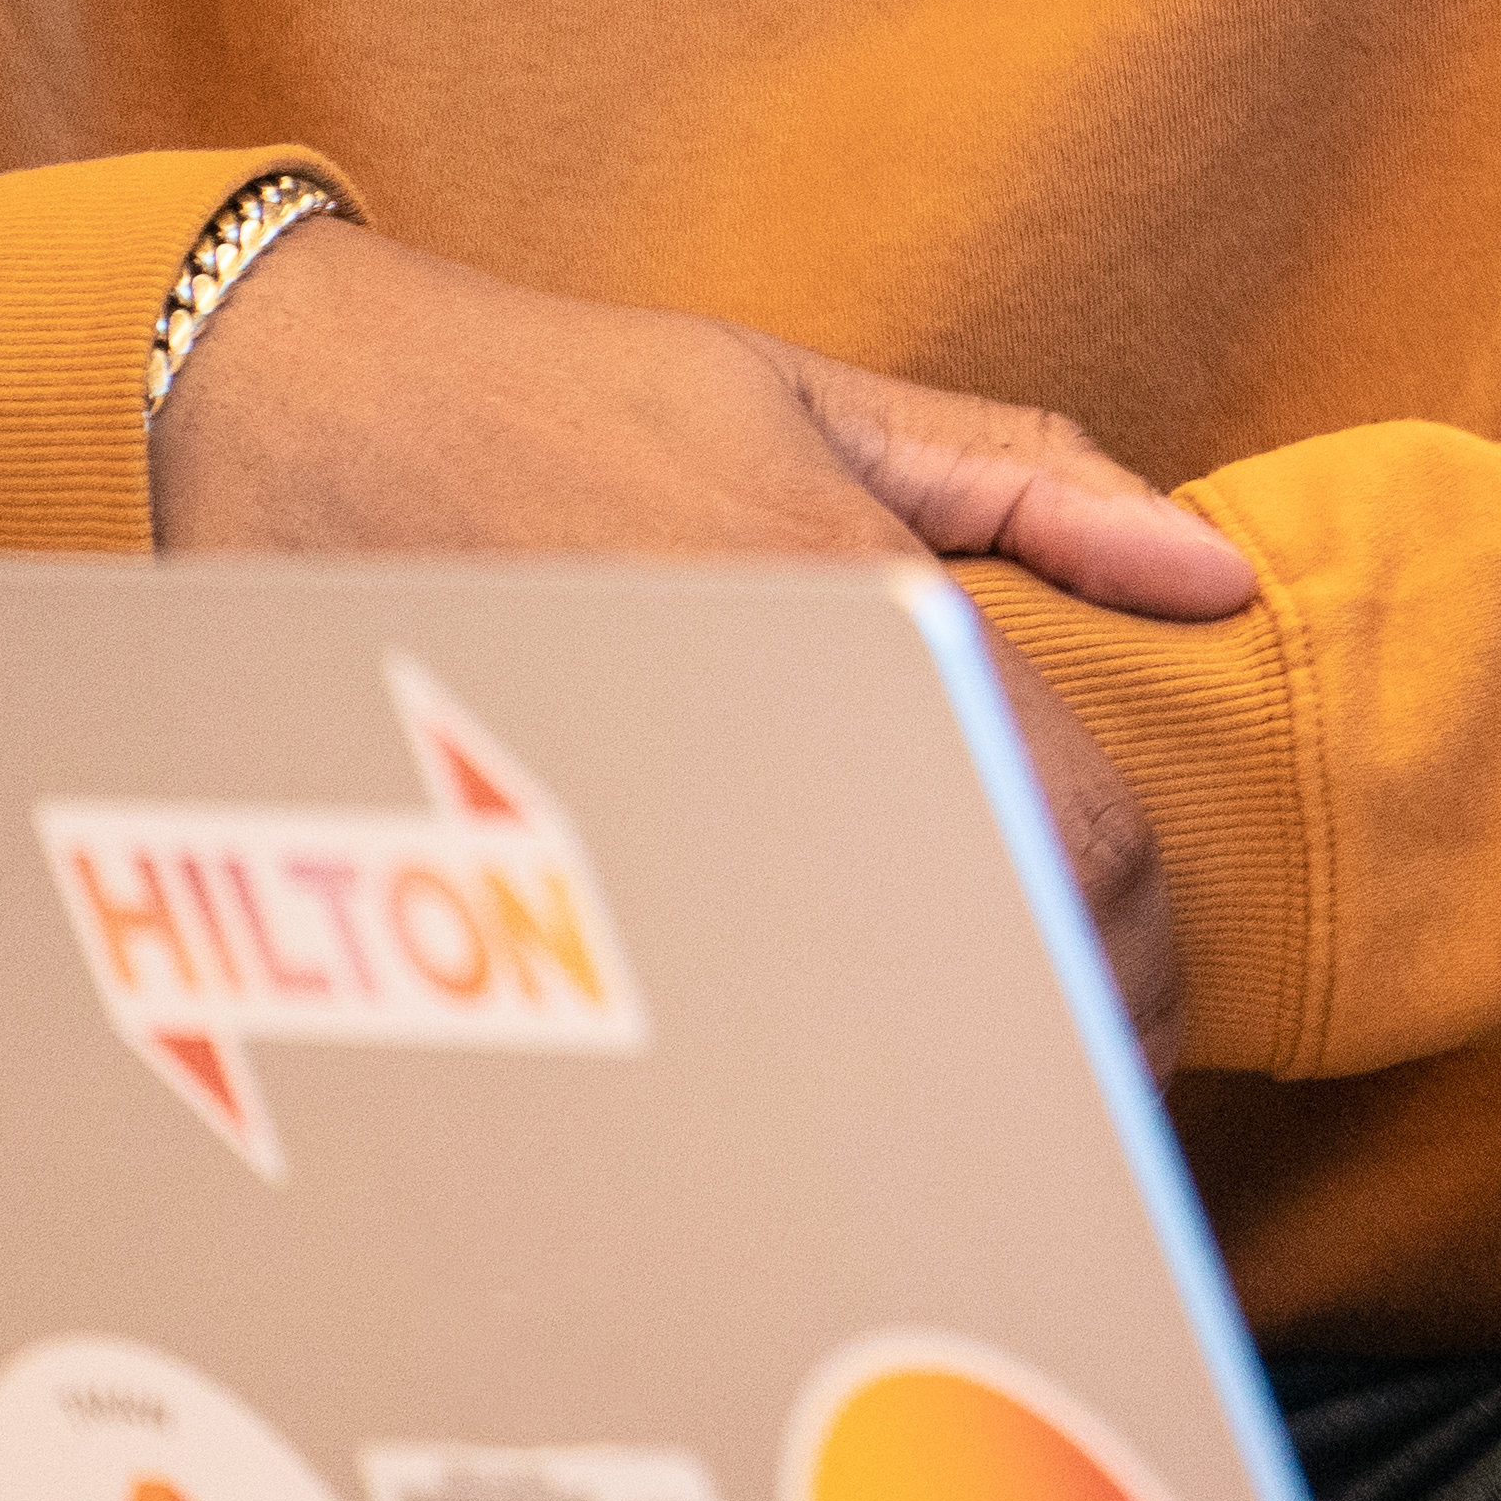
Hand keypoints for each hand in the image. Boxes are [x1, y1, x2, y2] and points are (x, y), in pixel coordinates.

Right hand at [147, 218, 1255, 1049]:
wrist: (294, 411)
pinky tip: (786, 1090)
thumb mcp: (813, 400)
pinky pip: (686, 995)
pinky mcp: (517, 858)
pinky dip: (761, 1064)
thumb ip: (1029, 483)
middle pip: (991, 939)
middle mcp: (764, 710)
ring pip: (841, 1002)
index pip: (1080, 829)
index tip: (1149, 993)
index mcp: (859, 601)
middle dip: (1069, 1034)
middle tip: (1086, 1081)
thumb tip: (1207, 571)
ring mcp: (641, 798)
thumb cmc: (561, 398)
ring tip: (969, 1101)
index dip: (1142, 942)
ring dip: (934, 1068)